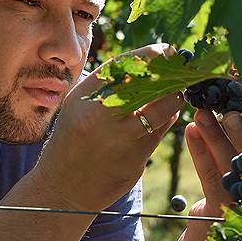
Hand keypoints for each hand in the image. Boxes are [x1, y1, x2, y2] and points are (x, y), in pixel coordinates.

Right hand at [34, 44, 183, 211]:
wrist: (63, 190)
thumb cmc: (70, 139)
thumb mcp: (76, 104)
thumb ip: (104, 83)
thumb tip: (142, 61)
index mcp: (88, 104)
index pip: (126, 70)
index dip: (150, 56)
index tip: (164, 50)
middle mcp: (105, 122)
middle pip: (152, 90)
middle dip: (170, 77)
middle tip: (178, 69)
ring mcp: (123, 145)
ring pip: (163, 113)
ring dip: (173, 98)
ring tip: (174, 91)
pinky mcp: (136, 164)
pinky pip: (159, 134)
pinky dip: (165, 120)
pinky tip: (163, 113)